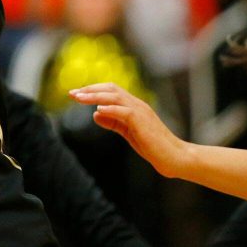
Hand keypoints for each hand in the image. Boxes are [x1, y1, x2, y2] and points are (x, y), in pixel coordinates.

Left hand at [68, 82, 187, 177]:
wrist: (175, 158)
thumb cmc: (153, 146)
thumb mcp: (128, 132)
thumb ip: (113, 122)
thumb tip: (95, 114)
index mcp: (133, 106)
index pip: (111, 90)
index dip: (93, 90)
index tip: (75, 94)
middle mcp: (137, 105)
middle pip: (111, 89)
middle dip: (90, 90)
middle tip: (71, 93)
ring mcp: (141, 112)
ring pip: (116, 96)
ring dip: (95, 96)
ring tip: (79, 98)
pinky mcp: (143, 122)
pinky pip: (125, 111)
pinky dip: (111, 108)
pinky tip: (98, 108)